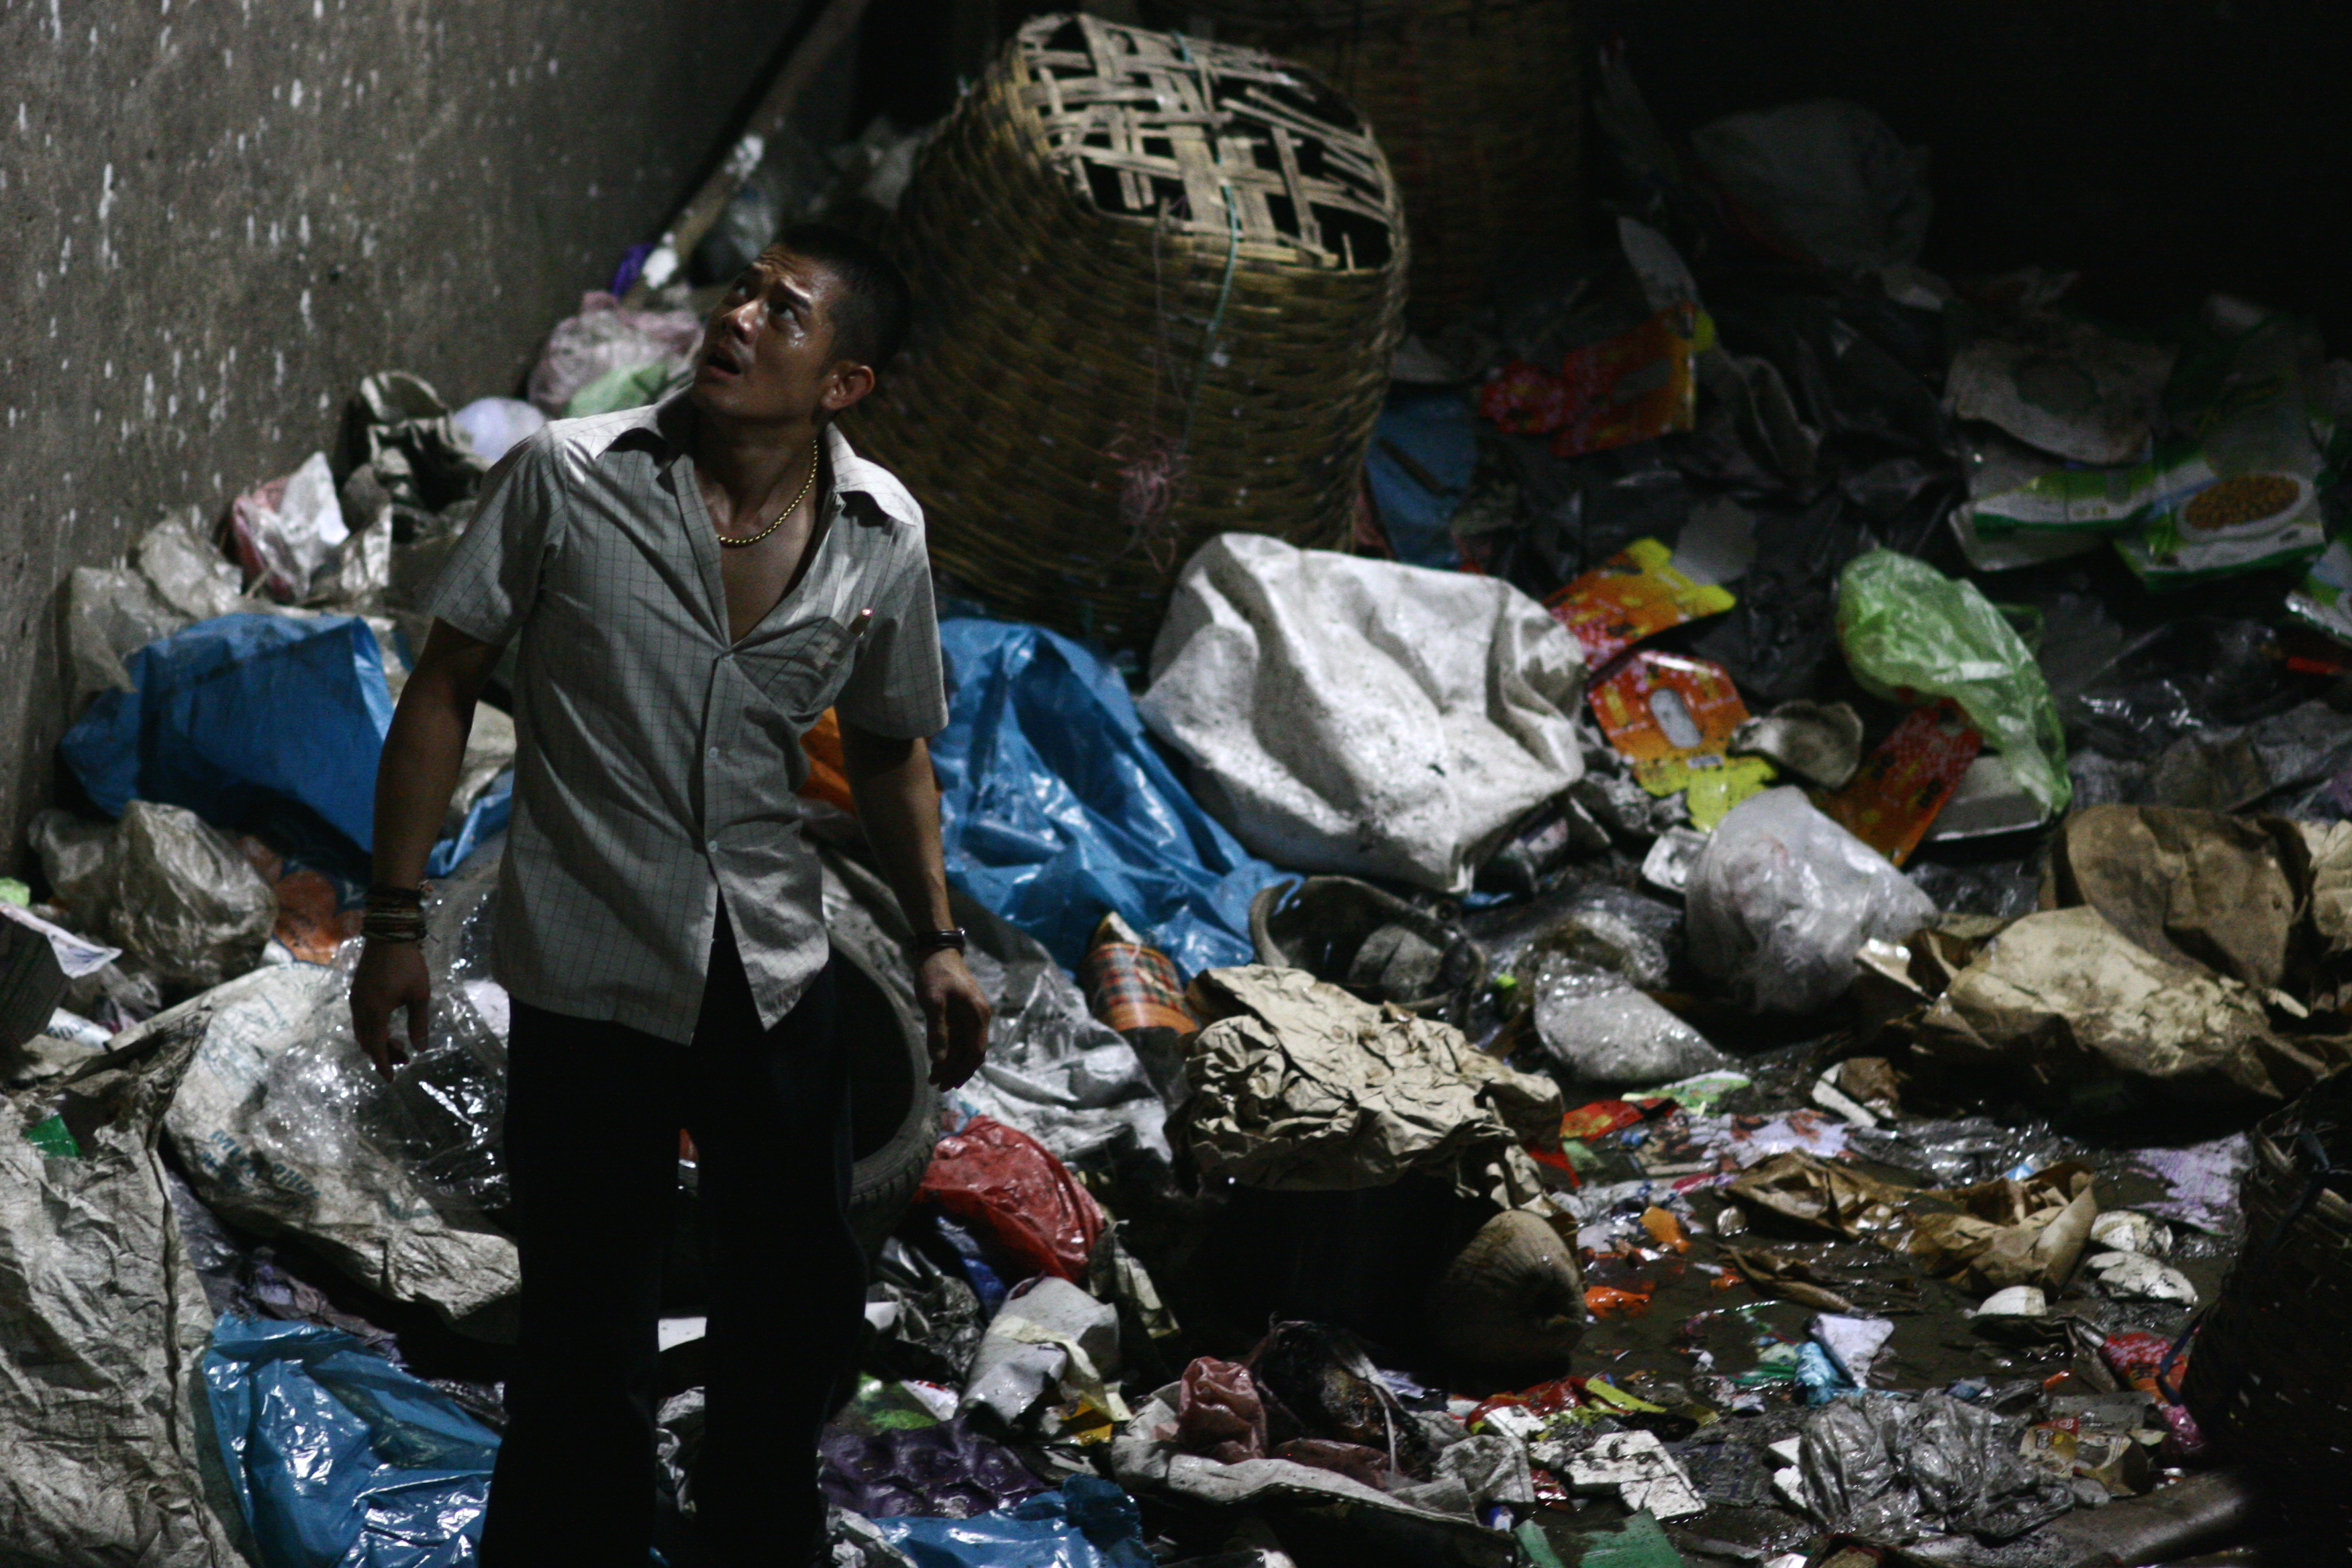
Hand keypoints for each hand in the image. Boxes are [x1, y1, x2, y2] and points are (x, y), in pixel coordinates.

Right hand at [351, 939, 429, 1079]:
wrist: (389, 935)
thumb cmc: (408, 964)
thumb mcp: (420, 995)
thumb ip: (419, 1023)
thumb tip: (420, 1049)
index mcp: (375, 1011)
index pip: (377, 1047)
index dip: (384, 1064)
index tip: (391, 1079)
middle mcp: (360, 1008)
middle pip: (367, 1042)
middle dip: (383, 1055)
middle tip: (405, 1059)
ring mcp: (356, 1000)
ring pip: (362, 1032)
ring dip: (378, 1043)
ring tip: (400, 1044)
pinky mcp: (356, 992)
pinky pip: (360, 1021)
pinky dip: (372, 1031)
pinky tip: (388, 1029)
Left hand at [915, 948, 990, 1090]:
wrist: (937, 951)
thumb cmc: (935, 973)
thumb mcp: (933, 1001)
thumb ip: (937, 1031)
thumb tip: (939, 1060)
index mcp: (977, 1015)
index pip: (975, 1052)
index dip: (962, 1071)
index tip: (947, 1084)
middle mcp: (979, 1018)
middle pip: (972, 1053)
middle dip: (956, 1071)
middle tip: (938, 1086)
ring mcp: (971, 1016)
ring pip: (965, 1047)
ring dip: (952, 1064)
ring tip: (935, 1077)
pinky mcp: (962, 1014)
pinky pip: (959, 1038)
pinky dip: (949, 1051)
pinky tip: (937, 1060)